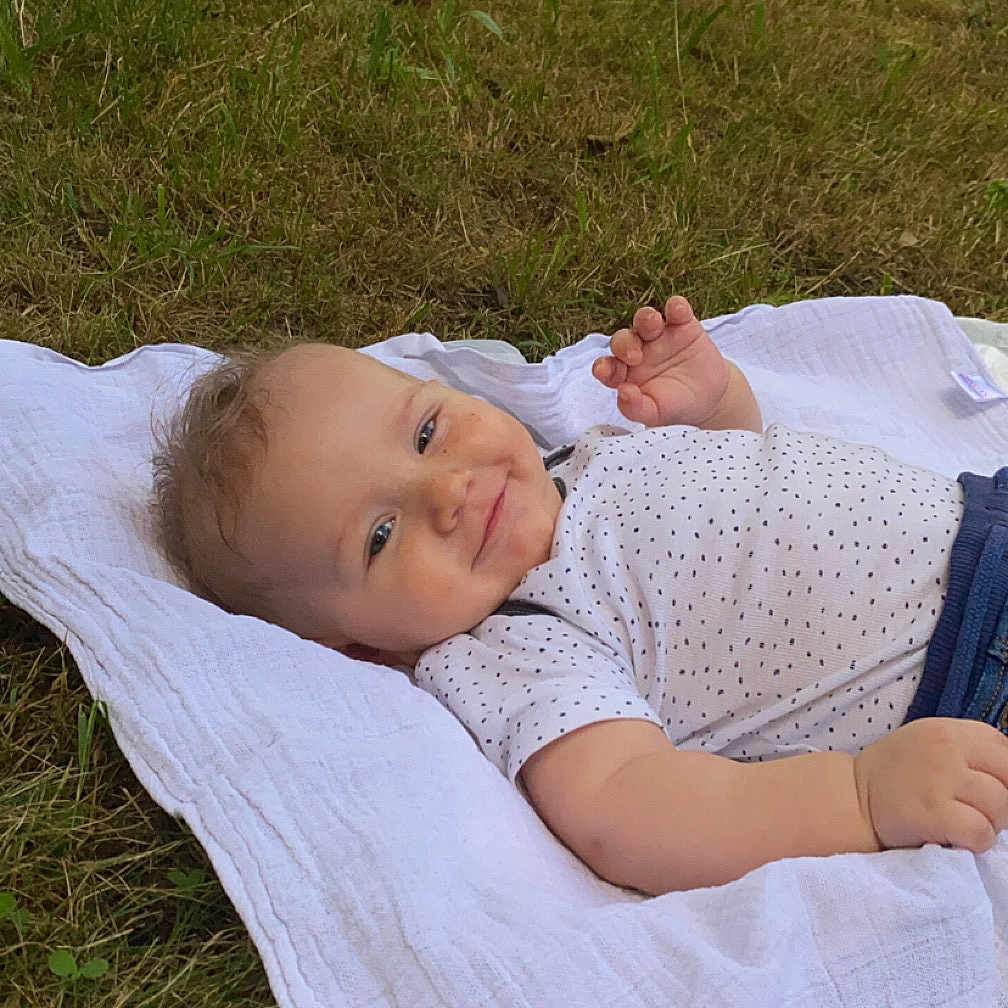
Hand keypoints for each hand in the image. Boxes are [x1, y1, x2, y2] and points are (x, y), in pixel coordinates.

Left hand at [591, 295, 731, 427]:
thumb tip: (623, 392)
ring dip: (646, 318)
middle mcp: (637, 351)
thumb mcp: (655, 415)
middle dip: (625, 345)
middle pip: (622, 340)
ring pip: (645, 320)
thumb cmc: (675, 407)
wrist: (709, 398)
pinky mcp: (683, 325)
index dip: (603, 367)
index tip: (605, 373)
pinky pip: (677, 310)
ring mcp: (659, 336)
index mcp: (623, 374)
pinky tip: (677, 309)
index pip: (606, 367)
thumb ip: (635, 408)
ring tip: (652, 325)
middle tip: (635, 357)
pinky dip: (676, 306)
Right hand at [854, 717, 1007, 851]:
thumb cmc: (894, 774)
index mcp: (949, 730)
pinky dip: (974, 841)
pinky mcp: (933, 812)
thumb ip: (968, 750)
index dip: (1004, 776)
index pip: (1006, 751)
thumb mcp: (928, 744)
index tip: (988, 789)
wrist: (851, 796)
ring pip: (1001, 808)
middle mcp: (947, 748)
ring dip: (988, 823)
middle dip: (1001, 801)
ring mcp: (940, 778)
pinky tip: (953, 836)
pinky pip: (981, 833)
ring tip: (960, 821)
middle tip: (974, 809)